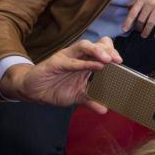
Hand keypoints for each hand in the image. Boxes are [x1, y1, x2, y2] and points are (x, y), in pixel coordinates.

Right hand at [0, 37, 121, 111]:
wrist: (33, 90)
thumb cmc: (56, 88)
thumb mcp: (77, 96)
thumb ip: (91, 100)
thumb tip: (104, 109)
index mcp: (86, 61)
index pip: (102, 49)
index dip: (112, 52)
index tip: (121, 62)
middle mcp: (78, 56)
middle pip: (96, 45)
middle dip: (108, 50)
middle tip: (118, 60)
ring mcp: (67, 57)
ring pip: (84, 46)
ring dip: (98, 51)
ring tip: (109, 59)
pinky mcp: (55, 62)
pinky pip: (71, 61)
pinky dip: (83, 64)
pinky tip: (94, 67)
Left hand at [122, 0, 154, 38]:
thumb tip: (127, 6)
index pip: (133, 12)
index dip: (128, 22)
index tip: (124, 29)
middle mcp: (149, 3)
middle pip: (141, 19)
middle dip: (139, 27)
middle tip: (138, 31)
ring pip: (151, 22)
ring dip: (147, 30)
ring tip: (144, 35)